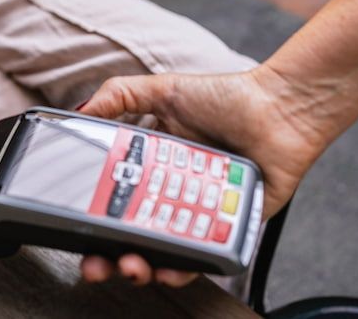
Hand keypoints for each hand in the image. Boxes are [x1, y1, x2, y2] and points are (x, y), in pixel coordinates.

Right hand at [77, 67, 325, 286]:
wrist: (281, 109)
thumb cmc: (229, 97)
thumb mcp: (165, 89)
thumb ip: (120, 96)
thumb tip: (80, 113)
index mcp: (153, 163)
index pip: (116, 196)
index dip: (95, 217)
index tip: (75, 228)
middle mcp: (172, 191)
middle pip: (134, 234)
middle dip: (110, 255)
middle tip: (97, 263)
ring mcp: (199, 212)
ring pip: (164, 251)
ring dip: (143, 266)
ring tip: (133, 265)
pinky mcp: (228, 228)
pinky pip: (203, 256)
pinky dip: (185, 268)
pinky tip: (170, 267)